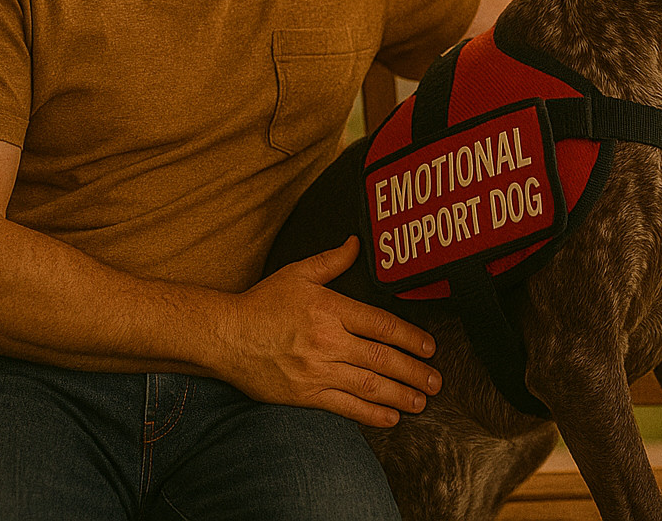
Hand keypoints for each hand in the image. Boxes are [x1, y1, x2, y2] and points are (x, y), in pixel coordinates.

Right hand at [218, 237, 440, 426]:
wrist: (224, 336)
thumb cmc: (261, 303)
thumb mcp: (298, 273)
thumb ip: (332, 261)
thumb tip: (356, 243)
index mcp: (330, 309)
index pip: (381, 324)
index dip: (410, 337)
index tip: (429, 347)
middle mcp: (328, 341)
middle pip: (382, 358)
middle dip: (414, 371)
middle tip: (436, 381)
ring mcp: (317, 370)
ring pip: (368, 385)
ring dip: (400, 395)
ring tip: (422, 401)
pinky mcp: (304, 393)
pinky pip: (344, 407)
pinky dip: (370, 414)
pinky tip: (391, 418)